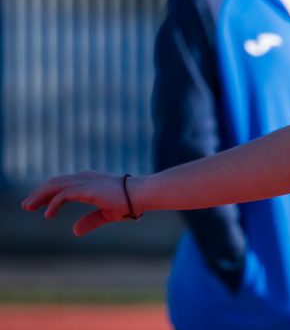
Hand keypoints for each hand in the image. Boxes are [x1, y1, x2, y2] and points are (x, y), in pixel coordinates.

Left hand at [21, 171, 137, 235]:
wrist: (143, 194)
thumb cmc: (129, 202)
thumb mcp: (106, 214)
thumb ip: (90, 221)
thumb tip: (74, 231)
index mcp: (90, 181)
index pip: (63, 184)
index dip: (48, 193)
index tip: (38, 203)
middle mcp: (85, 178)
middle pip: (54, 182)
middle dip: (39, 193)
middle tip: (26, 205)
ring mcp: (86, 182)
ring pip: (55, 186)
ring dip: (40, 196)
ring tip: (29, 207)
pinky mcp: (87, 189)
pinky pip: (64, 194)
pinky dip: (53, 203)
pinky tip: (47, 214)